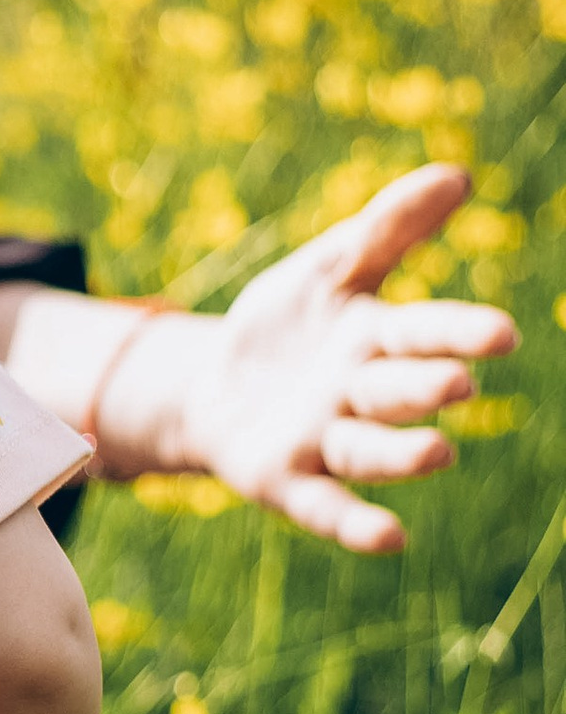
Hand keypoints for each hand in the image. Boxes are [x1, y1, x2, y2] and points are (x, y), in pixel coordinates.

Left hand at [106, 164, 516, 554]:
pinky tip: (391, 539)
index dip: (459, 334)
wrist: (211, 382)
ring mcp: (325, 441)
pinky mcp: (286, 481)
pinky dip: (356, 524)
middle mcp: (359, 395)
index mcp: (375, 339)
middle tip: (457, 382)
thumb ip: (387, 228)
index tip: (502, 334)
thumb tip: (458, 174)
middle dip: (425, 386)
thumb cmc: (286, 325)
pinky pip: (326, 507)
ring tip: (437, 452)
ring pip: (368, 450)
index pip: (422, 332)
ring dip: (401, 454)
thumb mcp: (326, 267)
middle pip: (397, 391)